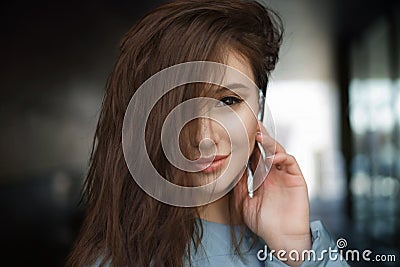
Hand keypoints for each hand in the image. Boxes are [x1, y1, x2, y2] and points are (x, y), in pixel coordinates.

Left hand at [234, 122, 310, 266]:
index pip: (255, 156)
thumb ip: (238, 185)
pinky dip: (281, 157)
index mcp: (262, 178)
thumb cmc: (263, 223)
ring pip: (278, 151)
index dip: (248, 145)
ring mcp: (285, 175)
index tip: (237, 133)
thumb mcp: (244, 202)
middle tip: (249, 124)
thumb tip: (230, 170)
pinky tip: (271, 157)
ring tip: (258, 135)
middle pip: (266, 149)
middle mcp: (274, 174)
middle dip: (258, 136)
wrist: (281, 239)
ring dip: (269, 142)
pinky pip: (290, 162)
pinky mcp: (296, 179)